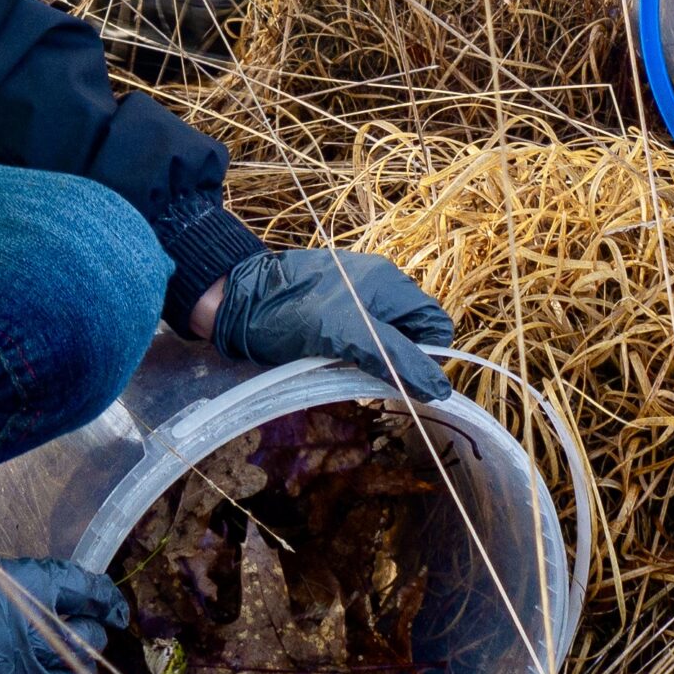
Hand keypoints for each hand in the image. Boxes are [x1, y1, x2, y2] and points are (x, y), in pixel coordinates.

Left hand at [208, 248, 454, 402]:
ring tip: (347, 371)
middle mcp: (377, 287)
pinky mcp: (331, 313)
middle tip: (374, 381)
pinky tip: (331, 363)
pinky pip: (359, 339)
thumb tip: (439, 389)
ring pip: (384, 340)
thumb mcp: (348, 335)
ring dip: (375, 362)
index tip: (406, 380)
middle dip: (400, 360)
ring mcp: (353, 298)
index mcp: (389, 284)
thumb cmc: (290, 310)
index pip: (435, 324)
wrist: (234, 298)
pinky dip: (353, 356)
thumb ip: (396, 358)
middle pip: (412, 334)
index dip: (429, 355)